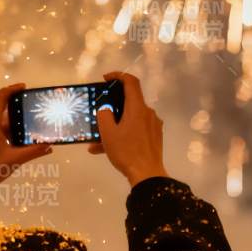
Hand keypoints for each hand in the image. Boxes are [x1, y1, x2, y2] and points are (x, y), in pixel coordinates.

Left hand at [0, 83, 51, 191]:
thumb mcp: (13, 160)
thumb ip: (32, 152)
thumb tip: (49, 146)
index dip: (11, 89)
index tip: (24, 88)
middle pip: (1, 109)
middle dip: (17, 107)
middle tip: (33, 107)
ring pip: (0, 121)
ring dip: (15, 121)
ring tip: (31, 124)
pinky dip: (9, 131)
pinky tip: (21, 138)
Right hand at [88, 71, 168, 186]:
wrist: (147, 175)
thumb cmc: (126, 151)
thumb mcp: (108, 133)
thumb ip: (104, 115)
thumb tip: (106, 110)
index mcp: (138, 108)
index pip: (131, 82)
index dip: (118, 75)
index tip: (106, 79)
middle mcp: (148, 113)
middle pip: (130, 101)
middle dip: (112, 105)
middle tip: (99, 111)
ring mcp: (153, 126)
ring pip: (131, 118)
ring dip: (115, 125)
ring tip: (97, 141)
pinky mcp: (154, 137)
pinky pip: (136, 129)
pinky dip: (123, 134)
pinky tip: (107, 148)